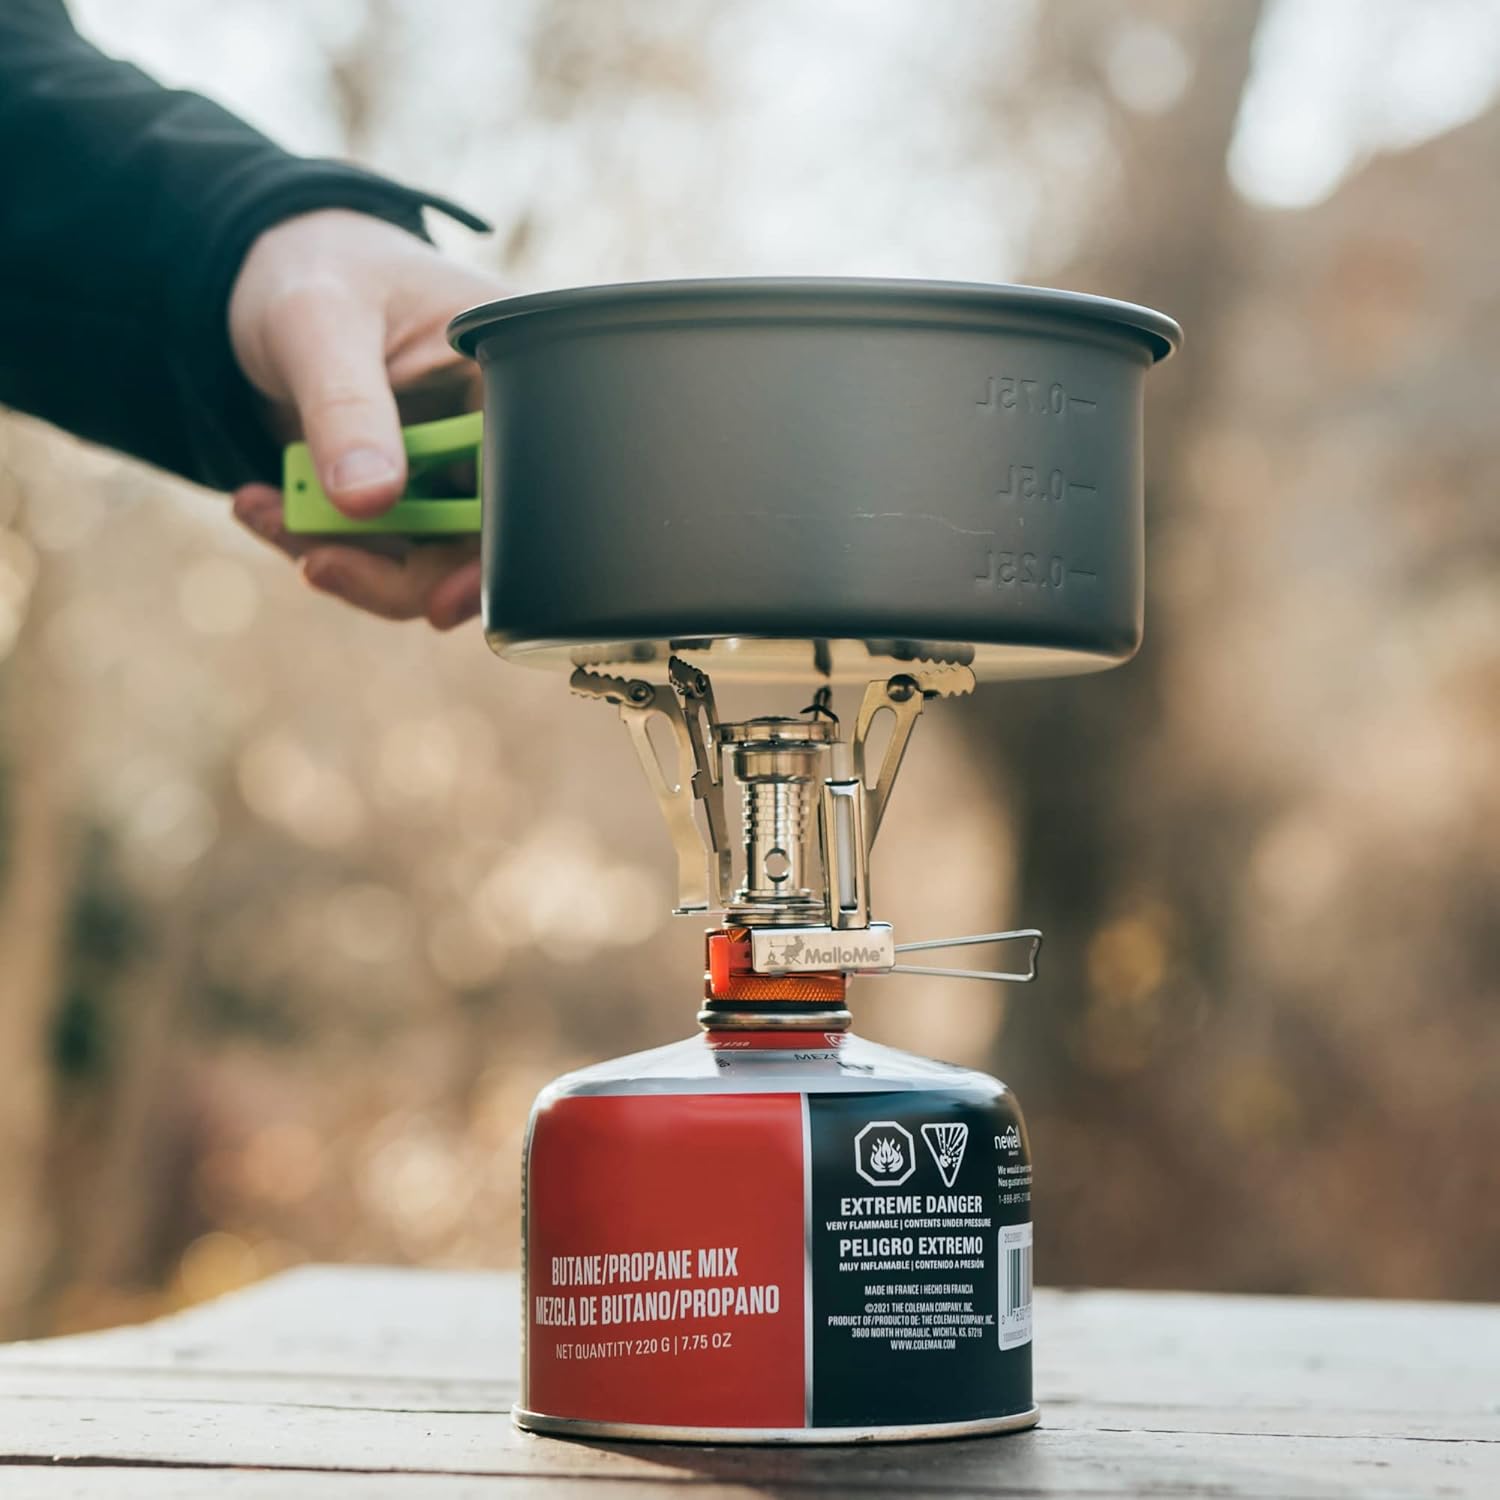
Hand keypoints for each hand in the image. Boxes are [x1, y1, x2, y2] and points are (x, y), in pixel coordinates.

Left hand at [228, 209, 507, 629]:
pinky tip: (262, 505)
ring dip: (342, 558)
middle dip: (395, 573)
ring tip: (262, 511)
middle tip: (317, 565)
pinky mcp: (404, 501)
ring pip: (424, 565)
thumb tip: (371, 501)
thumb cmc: (309, 270)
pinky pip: (377, 554)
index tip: (440, 601)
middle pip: (481, 546)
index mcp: (513, 379)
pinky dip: (315, 543)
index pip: (526, 487)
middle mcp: (494, 437)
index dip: (494, 555)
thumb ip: (345, 407)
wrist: (256, 278)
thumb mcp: (319, 321)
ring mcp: (449, 475)